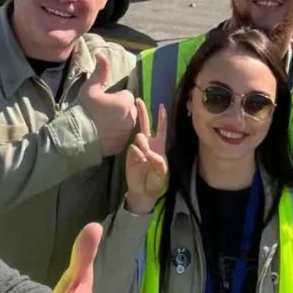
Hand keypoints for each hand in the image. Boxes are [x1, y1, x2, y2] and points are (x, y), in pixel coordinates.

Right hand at [80, 54, 136, 156]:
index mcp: (126, 102)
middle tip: (104, 113)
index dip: (116, 98)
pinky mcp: (123, 145)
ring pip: (128, 123)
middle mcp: (131, 117)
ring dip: (121, 123)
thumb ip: (101, 71)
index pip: (127, 96)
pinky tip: (106, 135)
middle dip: (121, 110)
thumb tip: (101, 53)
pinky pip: (124, 137)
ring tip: (105, 124)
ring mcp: (128, 133)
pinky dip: (118, 136)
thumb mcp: (91, 88)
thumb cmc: (84, 110)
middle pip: (130, 110)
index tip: (105, 102)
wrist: (75, 136)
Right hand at [124, 100, 168, 214]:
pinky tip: (139, 161)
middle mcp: (148, 144)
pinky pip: (133, 149)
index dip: (161, 118)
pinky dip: (136, 153)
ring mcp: (138, 148)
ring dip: (144, 142)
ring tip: (145, 154)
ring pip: (139, 136)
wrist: (143, 191)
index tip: (161, 106)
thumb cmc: (156, 181)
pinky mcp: (129, 155)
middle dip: (142, 112)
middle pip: (145, 124)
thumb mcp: (162, 172)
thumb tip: (147, 151)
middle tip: (138, 100)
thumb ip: (158, 161)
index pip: (161, 129)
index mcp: (159, 145)